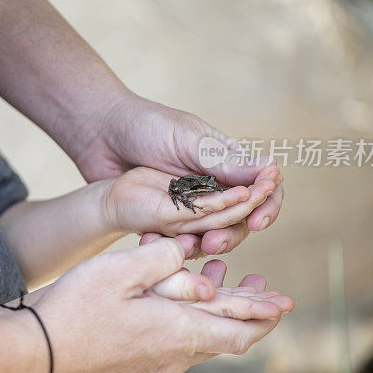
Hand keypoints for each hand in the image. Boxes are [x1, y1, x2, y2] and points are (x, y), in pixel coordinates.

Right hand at [22, 238, 287, 372]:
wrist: (37, 352)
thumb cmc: (76, 309)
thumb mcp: (120, 270)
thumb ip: (162, 259)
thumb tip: (186, 256)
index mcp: (176, 331)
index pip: (238, 330)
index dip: (263, 316)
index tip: (285, 303)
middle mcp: (172, 354)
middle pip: (224, 336)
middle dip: (245, 309)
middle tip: (261, 285)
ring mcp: (153, 363)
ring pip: (198, 335)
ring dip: (213, 308)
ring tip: (216, 275)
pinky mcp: (135, 363)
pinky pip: (175, 340)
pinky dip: (187, 316)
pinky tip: (172, 295)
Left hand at [71, 93, 283, 233]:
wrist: (100, 131)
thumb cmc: (145, 125)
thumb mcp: (187, 140)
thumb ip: (223, 161)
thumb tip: (272, 168)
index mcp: (226, 162)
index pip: (263, 188)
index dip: (267, 206)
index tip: (256, 220)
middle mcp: (212, 185)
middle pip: (240, 219)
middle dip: (232, 234)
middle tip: (212, 242)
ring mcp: (188, 203)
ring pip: (210, 234)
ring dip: (204, 244)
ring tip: (188, 247)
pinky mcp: (163, 216)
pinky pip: (176, 238)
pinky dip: (173, 244)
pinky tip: (159, 244)